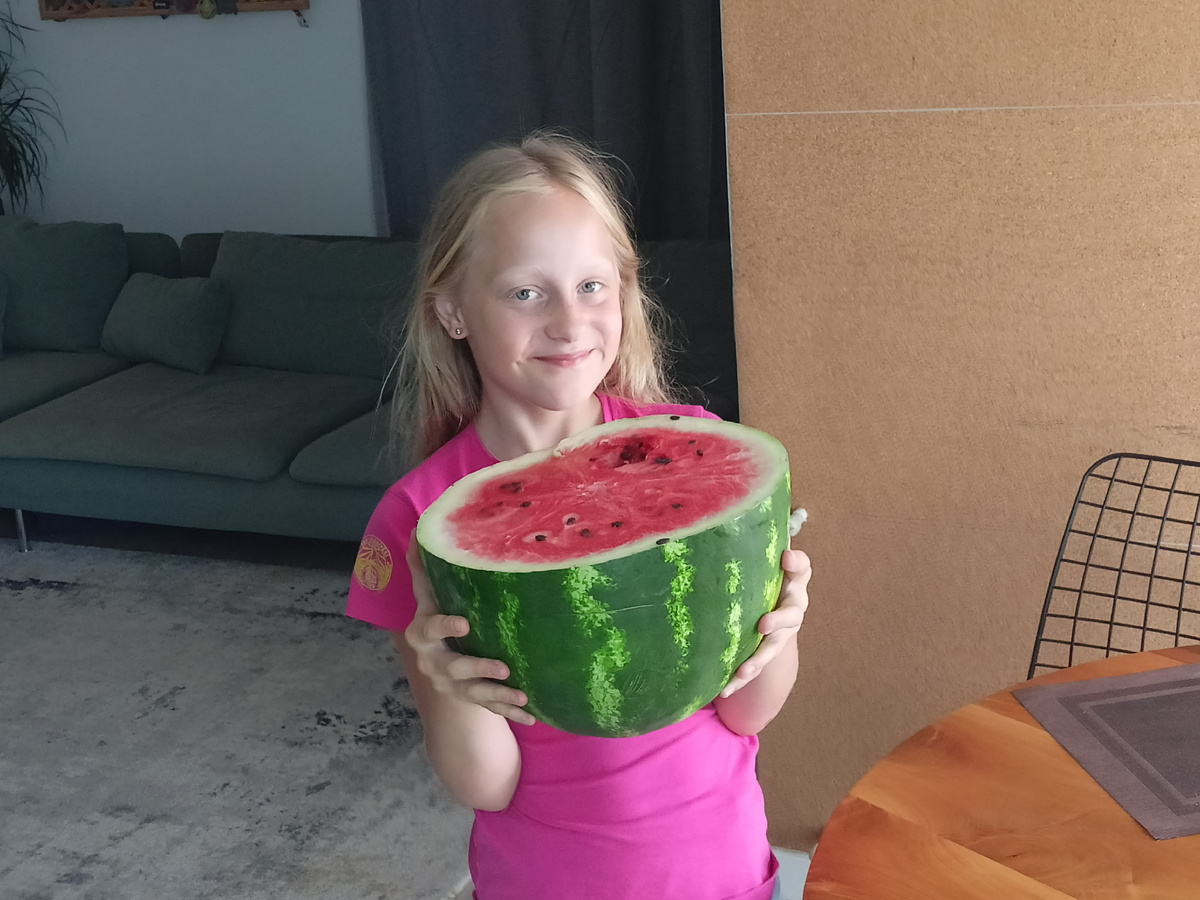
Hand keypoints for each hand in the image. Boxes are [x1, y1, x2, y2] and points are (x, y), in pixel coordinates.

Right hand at [403, 540, 535, 724]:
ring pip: (474, 693)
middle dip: (478, 669)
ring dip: (499, 695)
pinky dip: (511, 713)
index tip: (464, 623)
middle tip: (503, 668)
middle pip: (454, 668)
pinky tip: (532, 713)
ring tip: (522, 694)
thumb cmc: (436, 615)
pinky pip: (491, 708)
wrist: (434, 657)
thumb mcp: (428, 595)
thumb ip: (424, 567)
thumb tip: (418, 528)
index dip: (445, 627)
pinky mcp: (470, 698)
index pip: (430, 630)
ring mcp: (451, 684)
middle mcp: (434, 663)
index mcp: (422, 635)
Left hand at [720, 547, 810, 697]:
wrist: (769, 616)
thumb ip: (755, 546)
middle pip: (792, 613)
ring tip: (743, 671)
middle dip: (779, 620)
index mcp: (792, 582)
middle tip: (764, 624)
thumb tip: (733, 512)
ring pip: (774, 647)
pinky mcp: (767, 653)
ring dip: (759, 659)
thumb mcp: (761, 564)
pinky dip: (741, 679)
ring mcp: (782, 633)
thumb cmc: (761, 580)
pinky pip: (756, 668)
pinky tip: (725, 689)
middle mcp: (792, 607)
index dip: (797, 564)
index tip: (786, 558)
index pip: (802, 569)